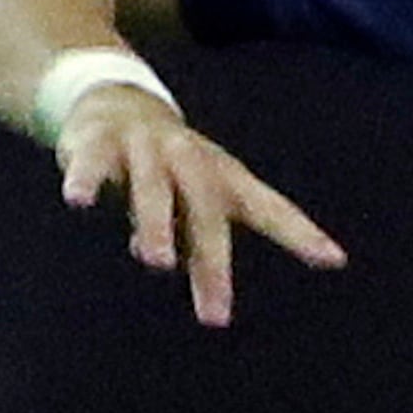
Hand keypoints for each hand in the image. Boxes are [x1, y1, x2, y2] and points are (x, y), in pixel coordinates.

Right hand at [60, 84, 345, 326]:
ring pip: (154, 188)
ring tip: (156, 261)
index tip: (333, 259)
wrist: (116, 98)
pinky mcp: (101, 139)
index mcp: (224, 178)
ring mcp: (146, 147)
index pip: (269, 208)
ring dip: (155, 223)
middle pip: (208, 210)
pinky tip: (78, 202)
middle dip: (213, 261)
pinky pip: (93, 161)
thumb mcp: (194, 202)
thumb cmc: (170, 167)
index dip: (300, 233)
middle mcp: (191, 160)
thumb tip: (200, 280)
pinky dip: (86, 179)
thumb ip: (199, 243)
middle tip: (215, 314)